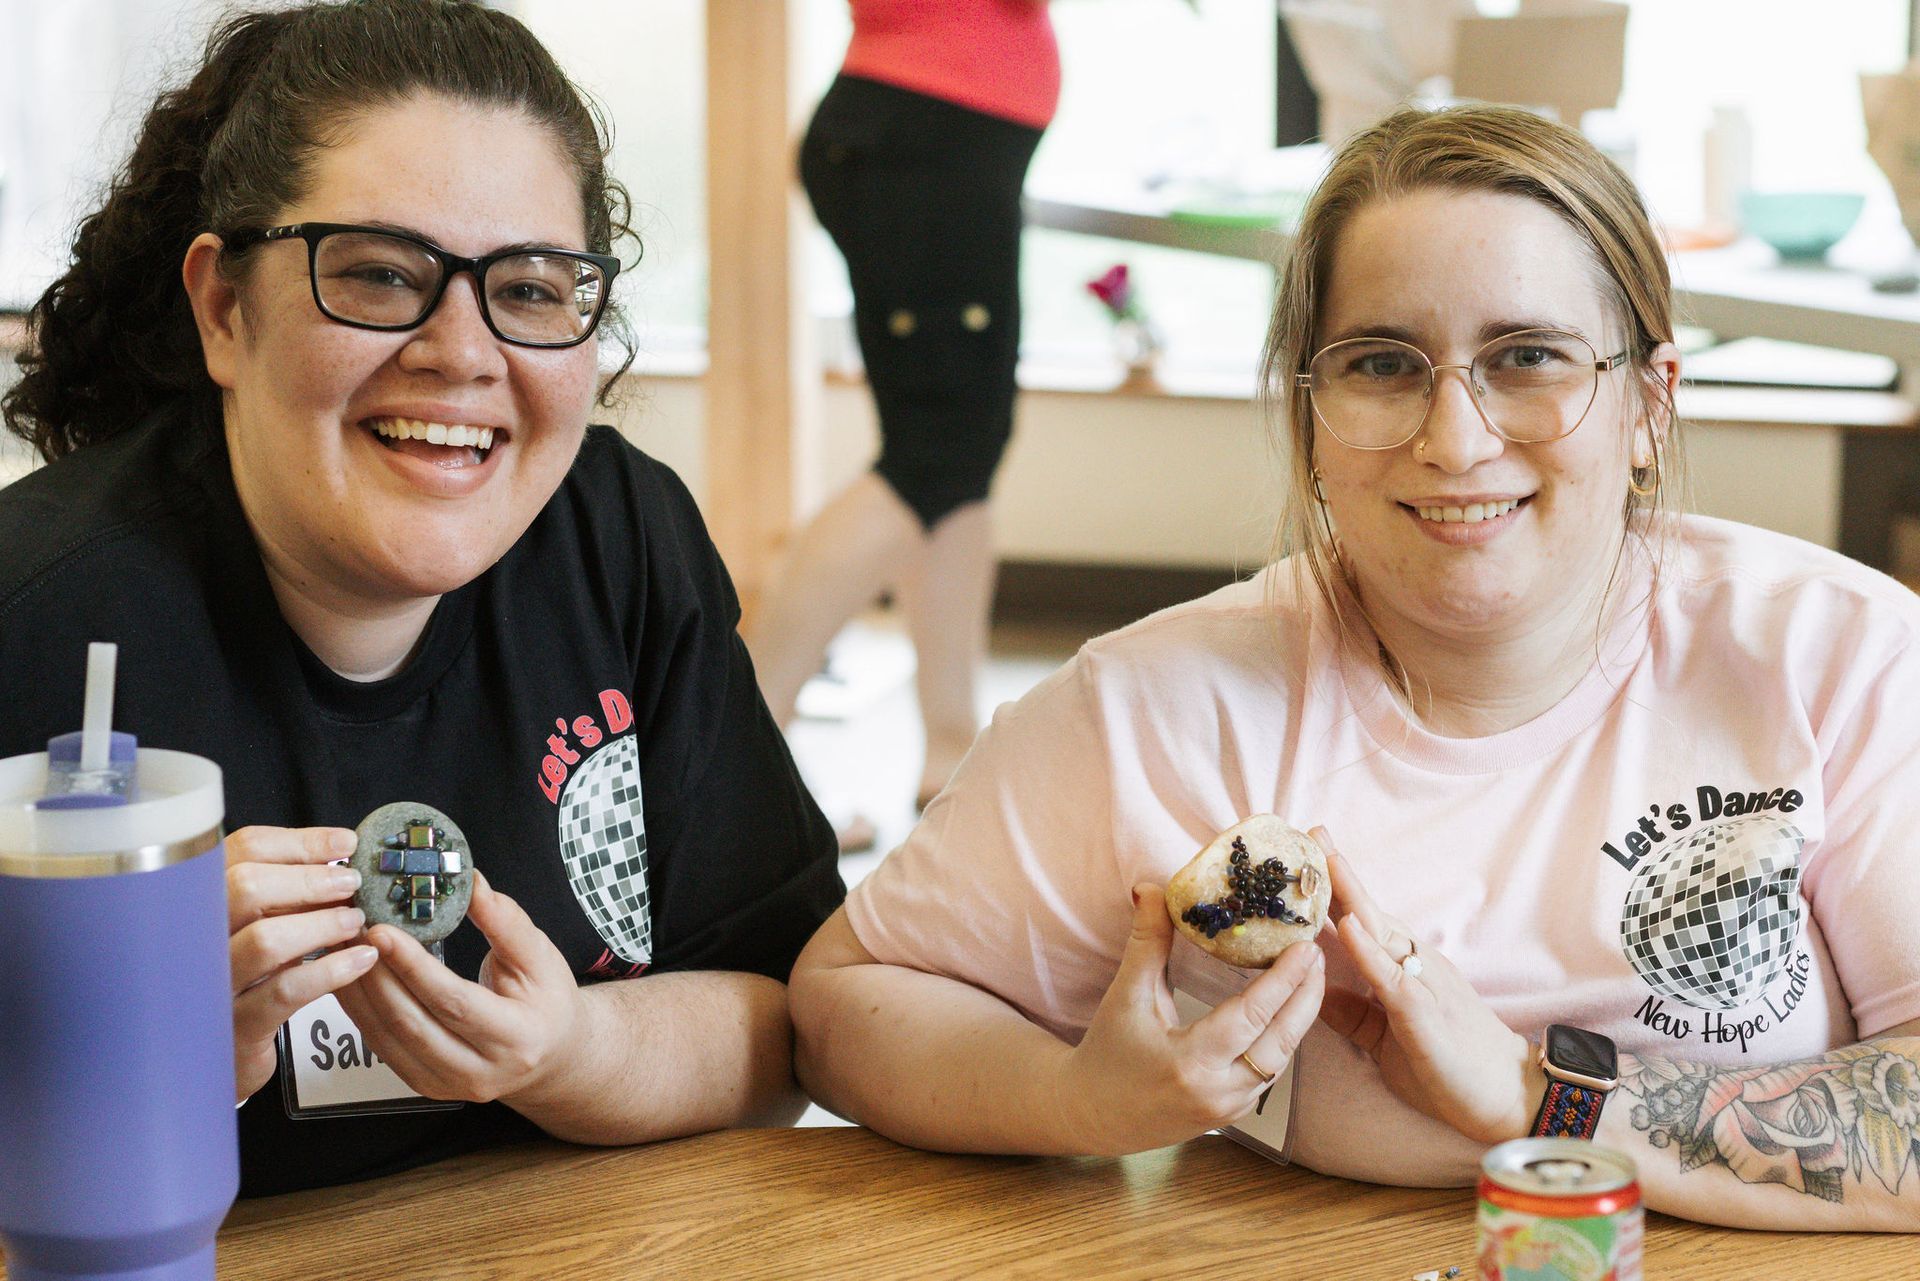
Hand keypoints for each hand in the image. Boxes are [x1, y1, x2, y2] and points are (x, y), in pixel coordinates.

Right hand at [227, 825, 377, 1103]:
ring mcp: (212, 985)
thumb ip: (285, 891)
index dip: (298, 842)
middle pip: (244, 888)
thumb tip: (339, 853)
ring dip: (322, 924)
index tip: (345, 844)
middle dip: (309, 880)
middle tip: (351, 883)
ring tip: (355, 922)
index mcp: (202, 903)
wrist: (222, 1052)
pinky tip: (362, 960)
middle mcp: (197, 939)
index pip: (241, 852)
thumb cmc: (248, 978)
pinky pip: (286, 991)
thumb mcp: (259, 925)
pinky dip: (332, 970)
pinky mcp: (236, 1026)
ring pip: (265, 940)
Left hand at [334, 872, 586, 1105]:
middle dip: (375, 974)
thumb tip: (469, 883)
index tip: (382, 931)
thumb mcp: (541, 956)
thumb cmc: (547, 1000)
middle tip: (352, 930)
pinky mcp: (425, 1085)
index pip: (454, 1002)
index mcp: (517, 1038)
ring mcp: (448, 1085)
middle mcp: (481, 1072)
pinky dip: (361, 1012)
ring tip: (343, 948)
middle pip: (412, 1023)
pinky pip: (382, 1047)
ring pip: (388, 1038)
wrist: (551, 1053)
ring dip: (359, 992)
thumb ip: (506, 922)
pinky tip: (350, 979)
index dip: (414, 967)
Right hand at [1060, 883, 1324, 1155]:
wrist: (1092, 1114)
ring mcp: (1229, 1109)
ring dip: (1299, 1019)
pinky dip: (1282, 1041)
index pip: (1252, 1015)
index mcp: (1190, 1062)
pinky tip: (1289, 1011)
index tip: (1306, 946)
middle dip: (1306, 996)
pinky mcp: (1232, 1115)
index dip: (1284, 980)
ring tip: (1310, 977)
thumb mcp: (1126, 995)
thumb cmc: (1106, 1054)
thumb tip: (1152, 888)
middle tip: (1319, 954)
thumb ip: (1147, 941)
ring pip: (1280, 1061)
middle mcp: (1217, 1092)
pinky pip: (1268, 1075)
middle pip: (1280, 1043)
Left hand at [1312, 827, 1539, 1143]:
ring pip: (1379, 930)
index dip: (1335, 891)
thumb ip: (1356, 1015)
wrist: (1509, 1097)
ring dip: (1349, 895)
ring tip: (1324, 859)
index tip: (1309, 856)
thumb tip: (1317, 993)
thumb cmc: (1450, 1068)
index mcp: (1404, 968)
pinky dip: (1367, 948)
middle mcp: (1414, 964)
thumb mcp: (1389, 1039)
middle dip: (1338, 874)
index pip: (1364, 920)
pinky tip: (1347, 925)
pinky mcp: (1424, 1011)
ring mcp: (1421, 983)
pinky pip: (1390, 975)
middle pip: (1369, 911)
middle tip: (1311, 832)